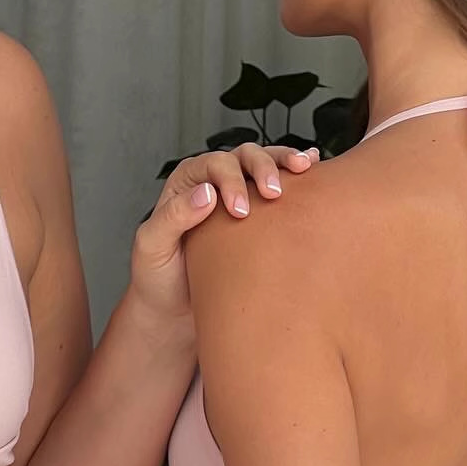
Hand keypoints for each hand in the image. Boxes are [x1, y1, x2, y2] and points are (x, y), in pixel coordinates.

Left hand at [130, 142, 319, 324]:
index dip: (231, 180)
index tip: (241, 211)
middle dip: (263, 168)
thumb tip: (206, 194)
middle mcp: (214, 181)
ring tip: (304, 168)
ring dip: (285, 163)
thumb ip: (173, 217)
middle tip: (274, 193)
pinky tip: (314, 167)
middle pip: (243, 157)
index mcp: (187, 183)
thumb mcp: (152, 246)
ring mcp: (239, 194)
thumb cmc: (159, 277)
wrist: (176, 308)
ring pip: (265, 163)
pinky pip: (280, 183)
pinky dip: (296, 172)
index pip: (214, 165)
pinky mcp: (260, 214)